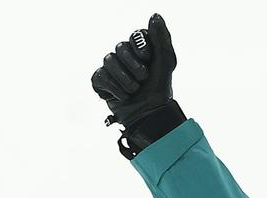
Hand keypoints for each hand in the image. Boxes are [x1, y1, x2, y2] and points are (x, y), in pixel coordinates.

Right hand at [91, 14, 183, 157]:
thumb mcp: (166, 62)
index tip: (149, 58)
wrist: (149, 114)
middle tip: (144, 77)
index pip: (136, 35)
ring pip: (109, 61)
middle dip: (135, 66)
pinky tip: (123, 96)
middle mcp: (124, 55)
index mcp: (140, 48)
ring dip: (127, 80)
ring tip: (135, 90)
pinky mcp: (100, 81)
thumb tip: (155, 15)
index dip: (141, 46)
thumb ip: (162, 38)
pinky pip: (101, 77)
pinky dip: (115, 89)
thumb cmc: (159, 88)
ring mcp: (110, 67)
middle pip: (120, 47)